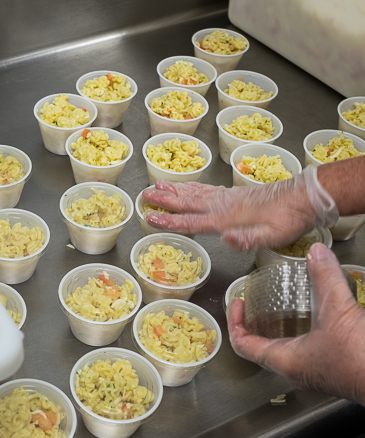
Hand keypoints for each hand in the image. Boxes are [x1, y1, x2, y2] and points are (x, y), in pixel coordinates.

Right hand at [142, 165, 337, 250]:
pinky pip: (207, 190)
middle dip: (164, 200)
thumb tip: (225, 238)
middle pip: (188, 202)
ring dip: (175, 190)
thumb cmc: (289, 219)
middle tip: (144, 194)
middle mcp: (223, 205)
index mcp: (227, 218)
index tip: (149, 216)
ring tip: (158, 184)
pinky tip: (188, 187)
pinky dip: (192, 187)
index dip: (169, 220)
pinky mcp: (235, 194)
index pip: (192, 221)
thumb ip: (248, 238)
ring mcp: (229, 198)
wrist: (306, 197)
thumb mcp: (272, 236)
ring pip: (195, 193)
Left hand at [228, 244, 364, 404]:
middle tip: (255, 304)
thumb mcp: (338, 310)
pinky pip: (307, 351)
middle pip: (261, 348)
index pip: (244, 345)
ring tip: (280, 307)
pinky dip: (303, 333)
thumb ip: (325, 279)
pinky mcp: (332, 369)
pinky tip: (315, 319)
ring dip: (279, 329)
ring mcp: (315, 373)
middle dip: (256, 324)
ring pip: (286, 350)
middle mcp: (296, 371)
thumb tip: (316, 254)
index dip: (235, 322)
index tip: (236, 304)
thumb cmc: (361, 360)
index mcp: (285, 361)